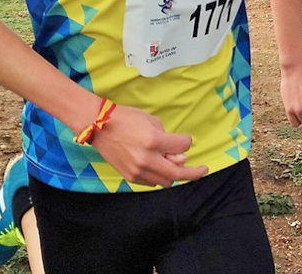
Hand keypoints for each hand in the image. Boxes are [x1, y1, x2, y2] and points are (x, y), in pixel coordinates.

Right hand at [90, 104, 208, 187]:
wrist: (98, 126)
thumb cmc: (125, 118)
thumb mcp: (150, 120)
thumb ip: (167, 138)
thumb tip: (180, 156)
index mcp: (153, 141)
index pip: (183, 147)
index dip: (186, 141)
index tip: (185, 139)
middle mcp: (147, 159)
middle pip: (178, 174)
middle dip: (194, 173)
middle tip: (203, 169)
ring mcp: (138, 171)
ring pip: (166, 182)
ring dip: (174, 174)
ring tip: (173, 163)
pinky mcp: (130, 177)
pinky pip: (152, 182)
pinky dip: (159, 176)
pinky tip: (158, 166)